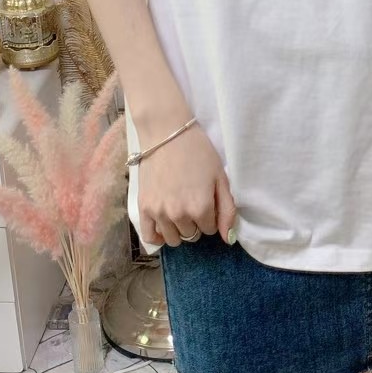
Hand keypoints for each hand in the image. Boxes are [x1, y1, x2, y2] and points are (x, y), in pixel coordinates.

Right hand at [137, 119, 236, 247]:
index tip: (207, 200)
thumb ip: (227, 210)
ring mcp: (159, 213)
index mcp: (201, 208)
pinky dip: (158, 237)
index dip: (211, 216)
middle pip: (192, 235)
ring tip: (180, 209)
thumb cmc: (198, 151)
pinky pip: (150, 237)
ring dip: (179, 229)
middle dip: (196, 223)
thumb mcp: (220, 177)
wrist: (167, 133)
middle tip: (193, 202)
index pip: (210, 229)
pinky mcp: (144, 208)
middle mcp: (179, 215)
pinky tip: (165, 227)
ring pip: (174, 239)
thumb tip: (228, 239)